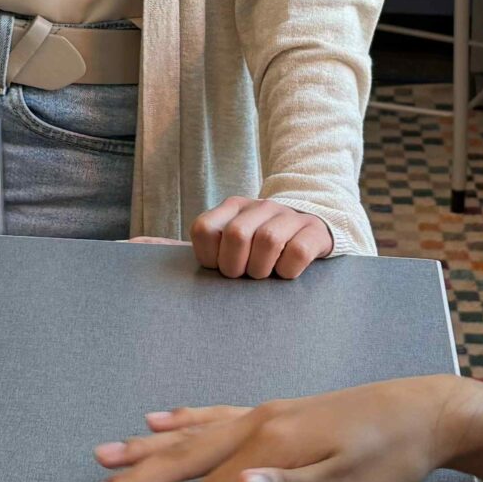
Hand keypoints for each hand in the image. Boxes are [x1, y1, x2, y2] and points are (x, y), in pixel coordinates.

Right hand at [81, 378, 463, 481]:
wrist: (424, 413)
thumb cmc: (389, 457)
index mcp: (269, 448)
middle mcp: (258, 425)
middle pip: (183, 458)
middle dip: (135, 479)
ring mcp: (266, 414)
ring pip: (191, 432)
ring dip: (147, 446)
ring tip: (106, 452)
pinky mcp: (278, 412)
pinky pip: (215, 414)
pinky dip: (184, 417)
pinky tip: (163, 417)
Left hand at [190, 196, 331, 278]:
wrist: (310, 229)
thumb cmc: (263, 246)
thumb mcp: (235, 240)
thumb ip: (211, 248)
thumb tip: (169, 260)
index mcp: (234, 207)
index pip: (203, 229)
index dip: (208, 257)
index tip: (220, 266)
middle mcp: (260, 206)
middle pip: (236, 234)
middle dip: (235, 266)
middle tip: (244, 275)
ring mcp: (288, 216)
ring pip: (268, 240)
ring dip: (262, 269)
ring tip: (265, 274)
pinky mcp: (313, 231)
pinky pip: (297, 253)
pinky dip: (288, 271)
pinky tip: (286, 272)